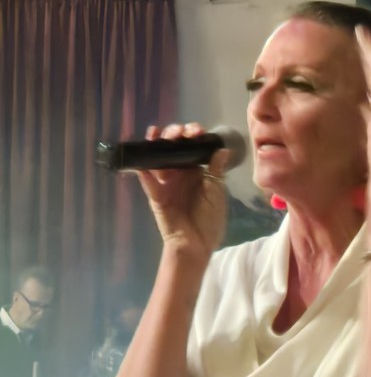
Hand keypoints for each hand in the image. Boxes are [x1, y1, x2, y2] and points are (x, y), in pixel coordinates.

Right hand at [137, 122, 228, 259]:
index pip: (193, 146)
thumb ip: (216, 171)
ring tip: (159, 135)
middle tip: (181, 133)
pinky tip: (142, 158)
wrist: (196, 245)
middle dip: (175, 134)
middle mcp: (180, 172)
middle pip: (173, 146)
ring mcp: (166, 182)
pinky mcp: (155, 194)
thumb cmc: (209, 219)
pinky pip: (147, 180)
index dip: (193, 135)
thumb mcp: (217, 193)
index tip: (197, 131)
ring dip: (157, 144)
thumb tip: (223, 149)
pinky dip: (143, 169)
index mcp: (197, 169)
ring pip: (158, 157)